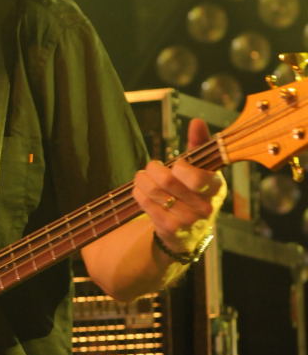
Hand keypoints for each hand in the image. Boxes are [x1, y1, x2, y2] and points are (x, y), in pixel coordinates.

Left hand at [132, 118, 225, 259]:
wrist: (191, 232)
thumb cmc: (195, 191)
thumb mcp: (202, 168)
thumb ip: (200, 143)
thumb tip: (196, 122)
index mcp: (216, 188)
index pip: (197, 178)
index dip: (180, 167)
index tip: (176, 164)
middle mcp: (204, 207)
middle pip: (167, 181)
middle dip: (153, 168)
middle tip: (151, 166)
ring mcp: (187, 220)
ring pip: (153, 192)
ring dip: (142, 179)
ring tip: (142, 175)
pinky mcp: (169, 228)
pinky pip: (146, 204)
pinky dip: (139, 192)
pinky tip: (141, 189)